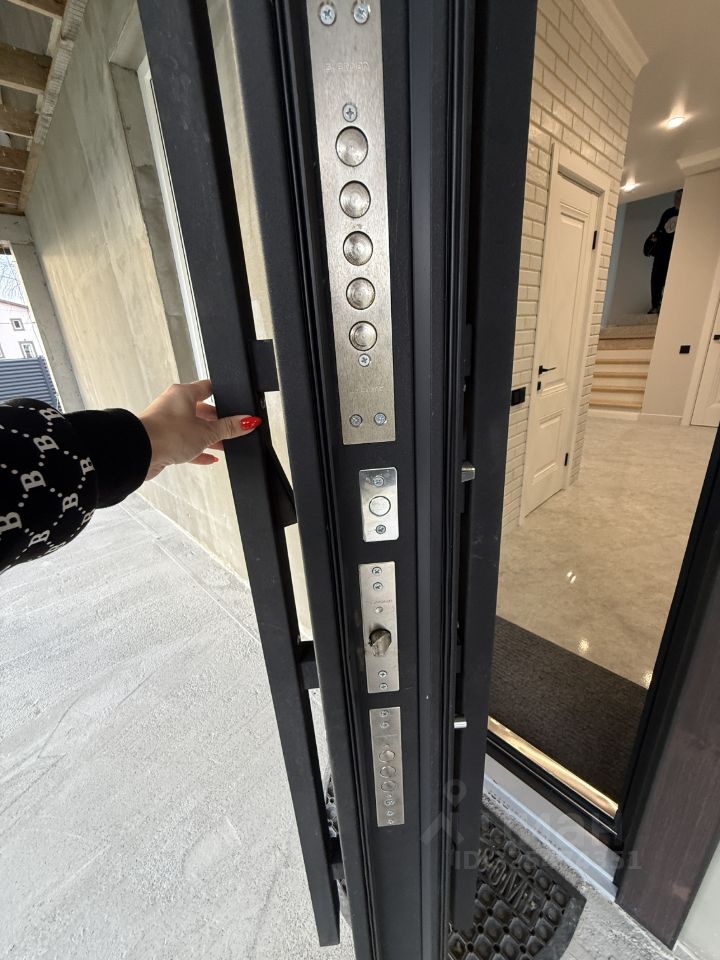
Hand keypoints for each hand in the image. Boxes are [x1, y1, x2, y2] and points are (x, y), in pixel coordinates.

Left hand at [140, 380, 260, 480]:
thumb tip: (247, 421)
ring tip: (225, 446)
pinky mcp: (163, 441)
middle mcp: (173, 405)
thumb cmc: (167, 433)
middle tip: (233, 429)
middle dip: (218, 421)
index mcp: (182, 394)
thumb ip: (228, 428)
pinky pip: (185, 444)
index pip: (208, 388)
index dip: (223, 395)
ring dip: (209, 438)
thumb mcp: (207, 431)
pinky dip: (198, 451)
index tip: (235, 402)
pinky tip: (210, 458)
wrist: (139, 453)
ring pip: (194, 428)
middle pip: (202, 410)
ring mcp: (166, 423)